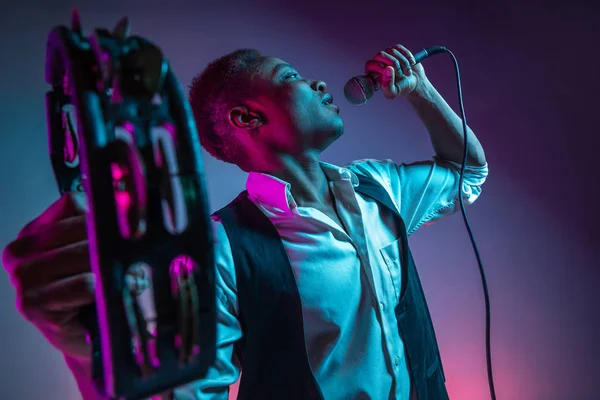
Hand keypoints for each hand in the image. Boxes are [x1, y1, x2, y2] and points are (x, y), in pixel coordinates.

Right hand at [1, 193, 148, 360]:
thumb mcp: (92, 249)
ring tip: (132, 275)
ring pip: (85, 254)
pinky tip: (115, 293)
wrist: (88, 338)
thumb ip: (100, 223)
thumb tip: (128, 200)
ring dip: (115, 265)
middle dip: (115, 240)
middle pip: (82, 227)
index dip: (108, 213)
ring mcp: (23, 278)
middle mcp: (20, 252)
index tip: (132, 225)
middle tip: (141, 252)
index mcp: (33, 232)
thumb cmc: (92, 292)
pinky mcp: (33, 304)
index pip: (74, 203)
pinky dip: (107, 287)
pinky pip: (84, 283)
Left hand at [364, 44, 430, 99]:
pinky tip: (411, 63)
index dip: (380, 68)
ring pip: (392, 51)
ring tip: (407, 72)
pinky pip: (400, 48)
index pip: (370, 64)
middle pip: (380, 55)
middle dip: (394, 64)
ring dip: (403, 63)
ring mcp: (387, 54)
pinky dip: (408, 56)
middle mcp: (377, 61)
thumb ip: (387, 86)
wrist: (414, 81)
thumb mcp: (393, 92)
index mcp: (372, 72)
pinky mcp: (396, 49)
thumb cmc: (400, 87)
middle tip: (400, 74)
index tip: (392, 75)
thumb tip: (388, 69)